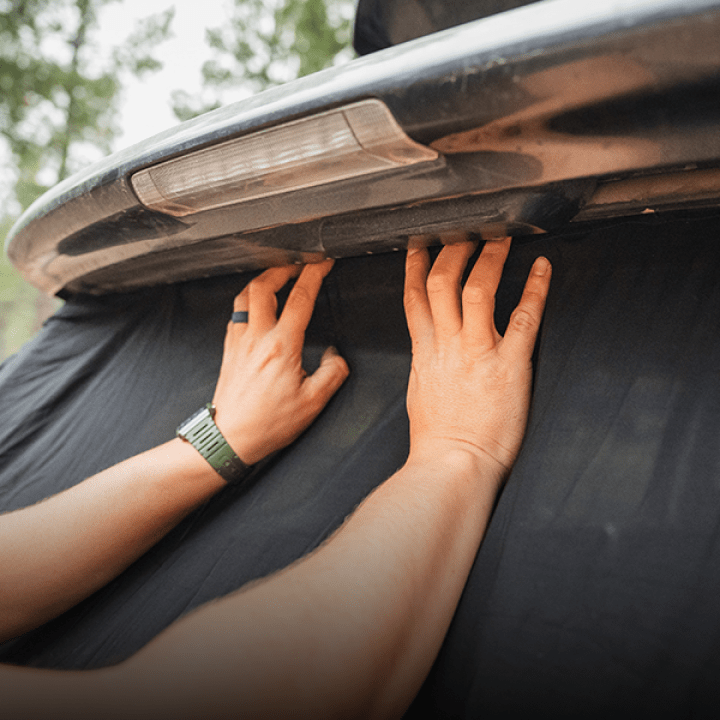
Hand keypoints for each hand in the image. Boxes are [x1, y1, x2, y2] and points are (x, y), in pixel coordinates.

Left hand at [212, 261, 348, 464]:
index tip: (323, 262)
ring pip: (244, 296)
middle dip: (282, 268)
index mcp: (281, 346)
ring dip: (261, 281)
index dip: (314, 274)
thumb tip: (334, 354)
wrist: (229, 438)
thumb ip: (331, 373)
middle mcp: (257, 337)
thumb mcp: (313, 403)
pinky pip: (235, 314)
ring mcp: (238, 342)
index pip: (300, 298)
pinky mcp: (229, 351)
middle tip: (297, 264)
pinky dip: (247, 301)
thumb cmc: (269, 423)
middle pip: (264, 286)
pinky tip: (256, 308)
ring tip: (276, 278)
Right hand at [403, 238, 550, 480]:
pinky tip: (542, 270)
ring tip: (501, 239)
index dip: (417, 267)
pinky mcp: (509, 365)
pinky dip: (535, 290)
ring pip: (478, 291)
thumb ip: (426, 363)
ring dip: (490, 260)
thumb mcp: (420, 392)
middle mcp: (448, 345)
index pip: (415, 298)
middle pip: (444, 283)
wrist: (452, 464)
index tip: (422, 246)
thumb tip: (429, 347)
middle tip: (465, 231)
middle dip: (453, 251)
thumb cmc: (437, 438)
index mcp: (425, 353)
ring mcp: (478, 353)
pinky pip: (523, 319)